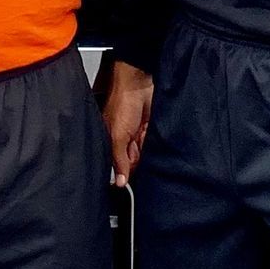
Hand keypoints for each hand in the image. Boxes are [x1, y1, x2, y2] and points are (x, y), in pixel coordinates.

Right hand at [104, 60, 153, 188]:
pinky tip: (155, 145)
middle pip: (133, 164)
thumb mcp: (117, 135)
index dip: (125, 176)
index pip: (118, 167)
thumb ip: (119, 159)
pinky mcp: (150, 131)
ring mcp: (138, 137)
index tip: (133, 185)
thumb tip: (119, 182)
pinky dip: (157, 148)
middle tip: (142, 164)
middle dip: (139, 166)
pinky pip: (155, 146)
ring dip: (149, 157)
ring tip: (146, 146)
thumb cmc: (122, 101)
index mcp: (111, 143)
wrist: (140, 83)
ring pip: (146, 157)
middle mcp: (124, 142)